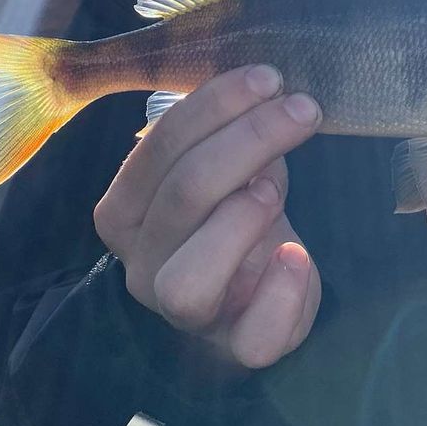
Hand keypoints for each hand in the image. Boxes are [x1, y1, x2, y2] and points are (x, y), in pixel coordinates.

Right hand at [94, 65, 322, 371]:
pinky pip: (252, 337)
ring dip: (240, 220)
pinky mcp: (237, 347)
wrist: (254, 289)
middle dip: (248, 141)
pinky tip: (299, 255)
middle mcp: (142, 264)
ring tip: (277, 187)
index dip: (214, 107)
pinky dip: (281, 293)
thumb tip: (262, 88)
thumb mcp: (221, 166)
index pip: (158, 150)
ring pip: (189, 279)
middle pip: (183, 196)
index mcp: (125, 211)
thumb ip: (223, 133)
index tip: (269, 78)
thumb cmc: (233, 213)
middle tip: (301, 110)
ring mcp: (184, 313)